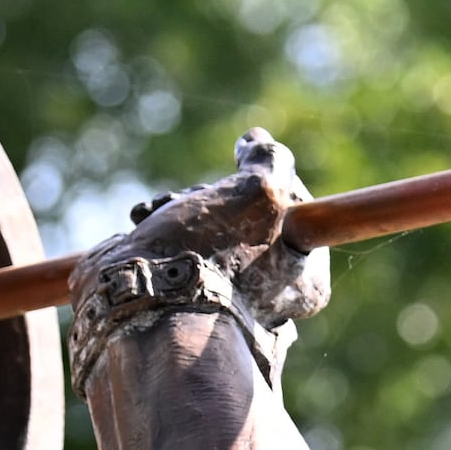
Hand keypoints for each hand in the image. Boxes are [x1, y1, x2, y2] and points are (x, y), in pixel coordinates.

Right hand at [70, 129, 333, 384]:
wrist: (144, 308)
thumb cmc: (212, 255)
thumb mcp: (259, 192)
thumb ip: (271, 161)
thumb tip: (259, 141)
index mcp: (307, 281)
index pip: (295, 209)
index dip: (264, 184)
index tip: (240, 177)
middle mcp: (272, 296)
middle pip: (249, 218)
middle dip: (214, 198)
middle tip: (195, 201)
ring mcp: (226, 299)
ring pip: (211, 230)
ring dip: (181, 207)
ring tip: (157, 211)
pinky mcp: (183, 296)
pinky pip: (181, 248)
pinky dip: (162, 228)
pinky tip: (143, 220)